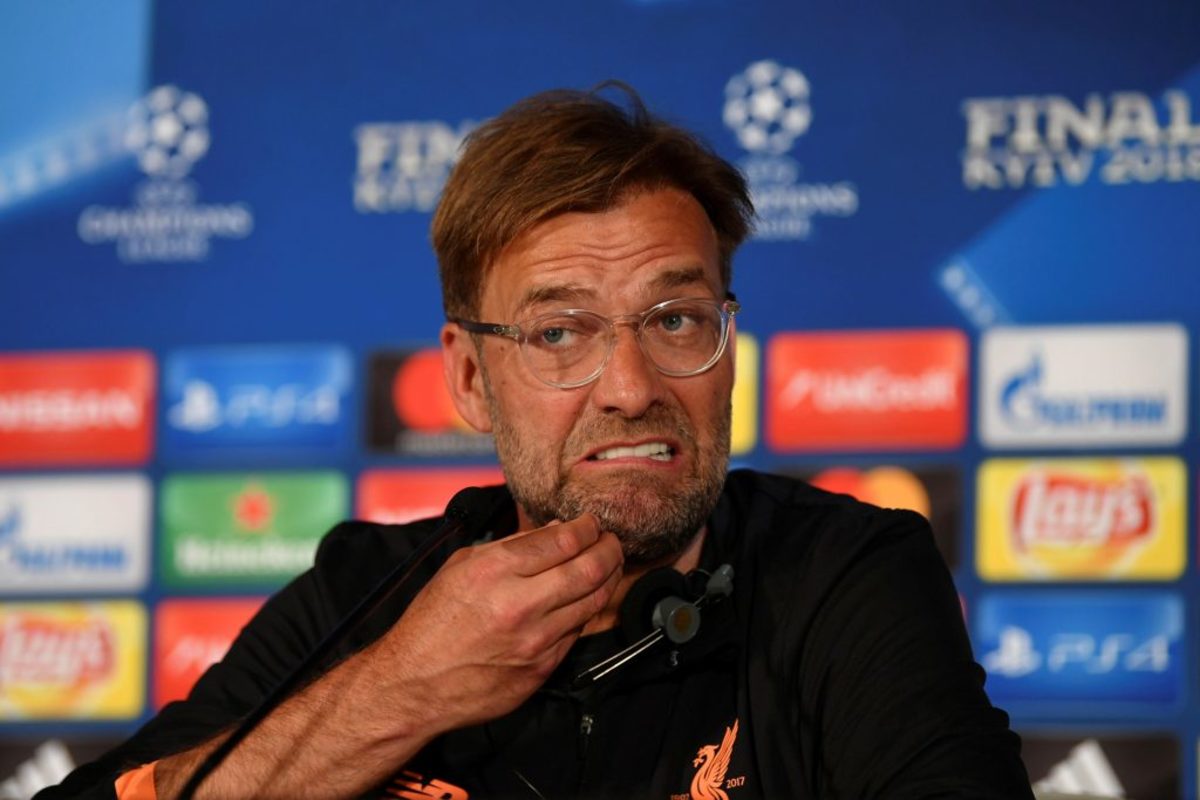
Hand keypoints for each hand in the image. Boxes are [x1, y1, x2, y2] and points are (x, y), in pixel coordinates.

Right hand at [368, 514, 623, 733]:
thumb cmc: (432, 623)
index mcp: (494, 571)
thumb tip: (555, 531)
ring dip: (608, 578)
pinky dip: (586, 611)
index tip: (591, 523)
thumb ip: (512, 545)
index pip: (563, 540)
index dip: (587, 527)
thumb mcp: (462, 566)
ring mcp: (534, 641)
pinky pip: (578, 632)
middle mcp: (518, 605)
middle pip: (589, 568)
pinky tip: (584, 599)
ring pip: (594, 601)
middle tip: (612, 541)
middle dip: (610, 548)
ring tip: (608, 566)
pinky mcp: (542, 668)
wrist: (414, 684)